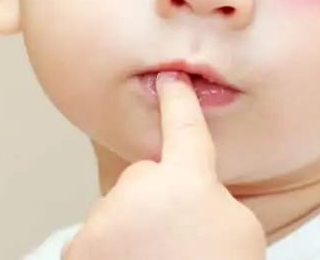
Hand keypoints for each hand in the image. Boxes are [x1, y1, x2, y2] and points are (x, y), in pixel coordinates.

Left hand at [61, 72, 266, 259]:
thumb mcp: (239, 228)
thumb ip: (208, 193)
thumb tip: (182, 190)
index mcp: (187, 181)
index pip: (184, 128)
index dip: (178, 100)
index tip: (169, 78)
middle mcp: (138, 191)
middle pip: (147, 178)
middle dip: (159, 201)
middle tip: (182, 241)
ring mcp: (104, 220)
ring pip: (121, 210)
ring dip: (134, 230)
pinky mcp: (80, 249)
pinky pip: (99, 237)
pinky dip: (112, 253)